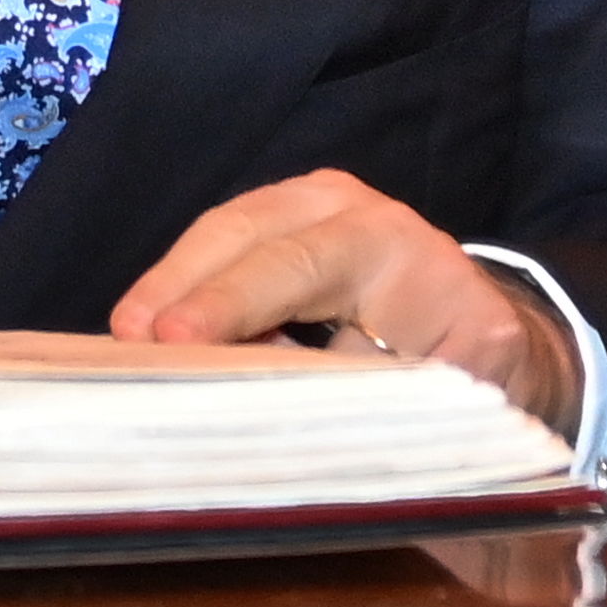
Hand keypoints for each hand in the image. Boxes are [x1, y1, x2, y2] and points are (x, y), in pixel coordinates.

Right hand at [108, 171, 577, 435]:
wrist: (484, 332)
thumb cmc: (467, 376)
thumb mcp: (445, 396)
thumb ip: (373, 395)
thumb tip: (288, 404)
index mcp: (403, 252)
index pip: (304, 265)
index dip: (235, 303)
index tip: (179, 341)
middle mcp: (356, 209)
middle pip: (249, 233)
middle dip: (183, 286)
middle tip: (127, 343)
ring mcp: (314, 202)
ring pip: (225, 229)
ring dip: (169, 284)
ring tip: (122, 341)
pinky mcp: (283, 217)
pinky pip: (222, 243)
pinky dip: (181, 284)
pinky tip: (147, 329)